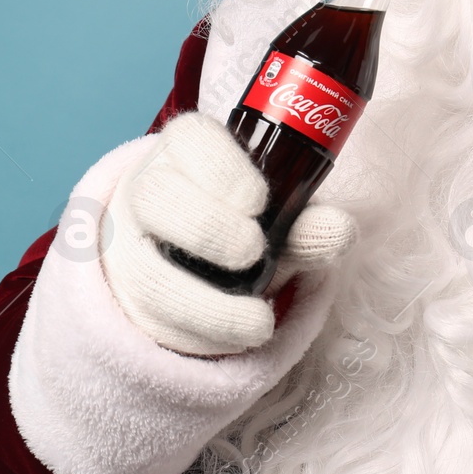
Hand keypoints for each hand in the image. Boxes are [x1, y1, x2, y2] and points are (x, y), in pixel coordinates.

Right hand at [99, 110, 356, 356]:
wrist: (193, 265)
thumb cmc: (240, 224)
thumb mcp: (276, 221)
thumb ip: (304, 225)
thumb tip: (340, 230)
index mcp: (188, 152)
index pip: (188, 137)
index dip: (219, 166)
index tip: (256, 200)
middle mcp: (150, 190)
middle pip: (154, 196)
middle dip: (207, 227)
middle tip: (252, 251)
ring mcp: (132, 245)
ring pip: (146, 268)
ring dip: (206, 303)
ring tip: (258, 321)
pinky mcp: (131, 295)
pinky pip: (153, 316)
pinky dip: (202, 332)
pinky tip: (240, 335)